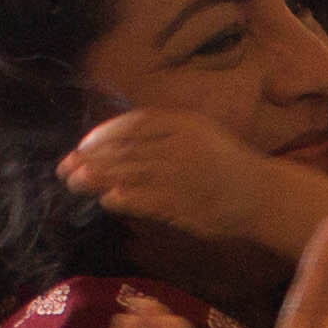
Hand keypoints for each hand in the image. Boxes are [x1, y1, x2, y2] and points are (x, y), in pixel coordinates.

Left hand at [60, 107, 292, 251]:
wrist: (263, 195)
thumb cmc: (223, 165)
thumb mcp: (196, 133)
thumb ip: (160, 133)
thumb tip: (112, 142)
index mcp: (183, 124)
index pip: (132, 125)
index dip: (102, 136)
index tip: (81, 147)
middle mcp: (182, 146)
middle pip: (127, 150)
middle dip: (91, 160)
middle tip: (65, 170)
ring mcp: (186, 176)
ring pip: (133, 174)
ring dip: (100, 179)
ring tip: (76, 184)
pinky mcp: (190, 204)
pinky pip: (151, 200)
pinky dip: (127, 199)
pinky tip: (108, 201)